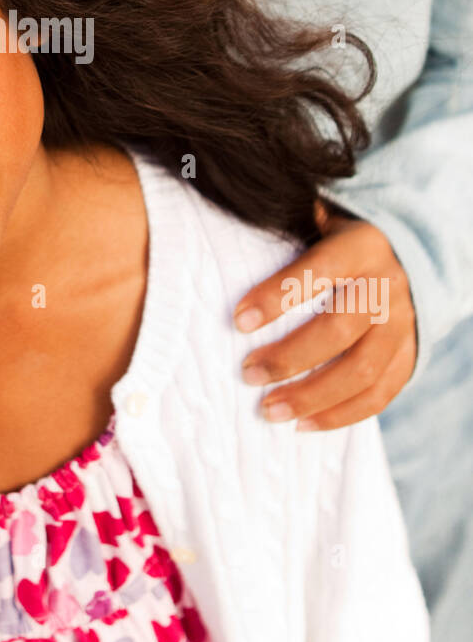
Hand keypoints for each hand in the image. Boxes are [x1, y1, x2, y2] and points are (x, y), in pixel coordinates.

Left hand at [234, 208, 416, 430]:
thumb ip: (287, 223)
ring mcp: (403, 324)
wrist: (408, 252)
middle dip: (289, 358)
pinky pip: (380, 395)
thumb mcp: (320, 216)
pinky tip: (303, 424)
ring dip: (311, 397)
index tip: (238, 320)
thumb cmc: (340, 236)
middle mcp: (387, 286)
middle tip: (248, 374)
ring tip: (268, 410)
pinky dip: (340, 415)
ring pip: (361, 371)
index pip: (318, 271)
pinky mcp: (409, 354)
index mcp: (362, 246)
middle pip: (338, 331)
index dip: (278, 296)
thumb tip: (234, 220)